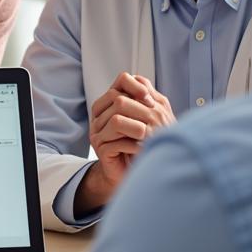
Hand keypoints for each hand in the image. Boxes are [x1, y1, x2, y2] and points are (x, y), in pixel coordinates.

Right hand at [74, 72, 173, 215]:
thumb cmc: (140, 143)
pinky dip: (135, 146)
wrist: (132, 171)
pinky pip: (117, 142)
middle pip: (118, 100)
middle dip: (140, 111)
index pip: (121, 80)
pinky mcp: (100, 149)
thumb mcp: (146, 116)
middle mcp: (100, 115)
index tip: (151, 100)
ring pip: (116, 120)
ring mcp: (98, 132)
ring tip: (148, 138)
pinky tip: (143, 150)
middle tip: (153, 123)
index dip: (137, 86)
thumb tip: (145, 84)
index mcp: (110, 102)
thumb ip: (144, 97)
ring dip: (138, 129)